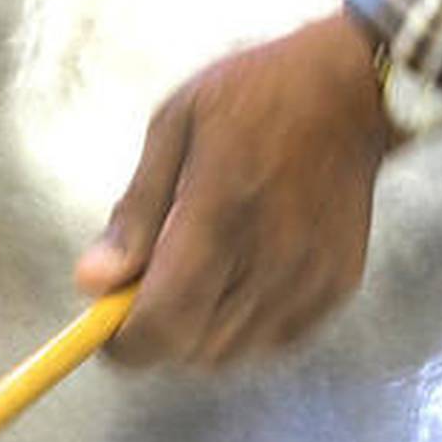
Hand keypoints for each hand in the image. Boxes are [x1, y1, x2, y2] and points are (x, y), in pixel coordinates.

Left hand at [73, 11, 392, 367]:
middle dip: (158, 332)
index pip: (164, 320)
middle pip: (192, 349)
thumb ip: (135, 211)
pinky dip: (244, 325)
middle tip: (151, 285)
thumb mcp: (176, 126)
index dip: (124, 342)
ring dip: (200, 331)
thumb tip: (90, 283)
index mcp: (220, 208)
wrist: (350, 88)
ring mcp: (308, 276)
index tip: (106, 325)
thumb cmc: (254, 94)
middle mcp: (269, 254)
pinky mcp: (336, 285)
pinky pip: (273, 341)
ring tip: (199, 270)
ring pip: (231, 354)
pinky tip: (241, 273)